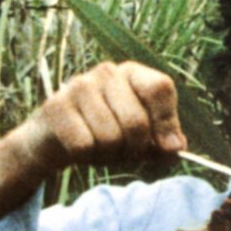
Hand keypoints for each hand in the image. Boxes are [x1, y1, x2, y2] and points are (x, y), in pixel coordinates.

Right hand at [13, 61, 186, 171]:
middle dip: (134, 150)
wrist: (53, 139)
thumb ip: (164, 142)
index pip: (160, 88)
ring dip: (109, 156)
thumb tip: (176, 147)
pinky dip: (87, 157)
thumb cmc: (104, 134)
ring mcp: (79, 86)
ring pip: (110, 138)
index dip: (167, 123)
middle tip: (125, 153)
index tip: (168, 148)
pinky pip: (84, 145)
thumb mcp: (141, 139)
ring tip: (100, 149)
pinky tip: (81, 149)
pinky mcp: (56, 107)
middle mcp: (108, 72)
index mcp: (133, 74)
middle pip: (136, 123)